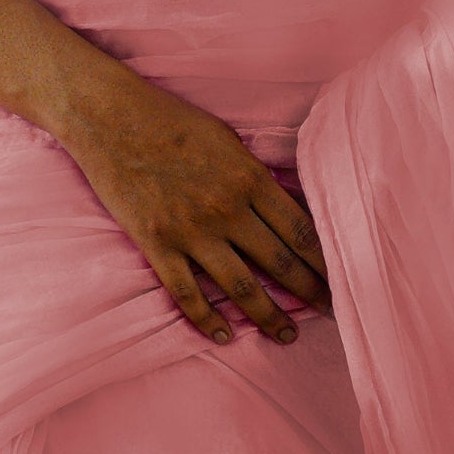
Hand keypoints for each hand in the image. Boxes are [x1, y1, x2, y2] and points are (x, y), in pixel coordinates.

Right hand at [58, 59, 328, 345]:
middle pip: (280, 262)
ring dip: (268, 315)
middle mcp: (226, 209)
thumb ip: (254, 176)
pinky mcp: (156, 244)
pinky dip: (207, 319)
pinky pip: (187, 293)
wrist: (109, 117)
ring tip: (287, 336)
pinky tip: (226, 335)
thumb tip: (283, 206)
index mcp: (249, 179)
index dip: (326, 260)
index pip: (301, 230)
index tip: (344, 279)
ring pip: (240, 286)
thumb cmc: (170, 120)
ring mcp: (190, 231)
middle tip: (334, 314)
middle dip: (311, 291)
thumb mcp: (226, 139)